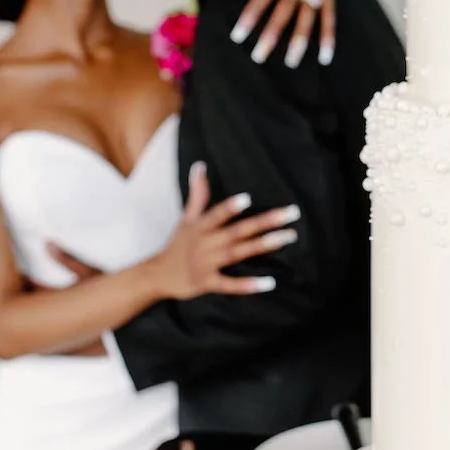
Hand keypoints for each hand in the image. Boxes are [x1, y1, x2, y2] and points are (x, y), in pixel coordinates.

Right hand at [154, 162, 298, 298]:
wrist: (158, 275)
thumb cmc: (178, 243)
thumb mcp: (186, 217)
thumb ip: (198, 193)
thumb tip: (200, 165)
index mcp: (200, 226)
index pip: (216, 214)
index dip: (230, 208)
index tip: (248, 198)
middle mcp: (204, 244)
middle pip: (237, 231)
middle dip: (265, 222)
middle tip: (291, 214)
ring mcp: (206, 264)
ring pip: (238, 253)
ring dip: (263, 245)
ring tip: (287, 238)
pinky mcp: (208, 283)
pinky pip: (230, 285)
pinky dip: (248, 285)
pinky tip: (270, 282)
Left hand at [220, 0, 337, 68]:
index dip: (250, 15)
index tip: (237, 36)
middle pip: (284, 10)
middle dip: (272, 34)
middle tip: (258, 57)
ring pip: (307, 17)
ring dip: (300, 40)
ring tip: (291, 61)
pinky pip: (329, 17)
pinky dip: (328, 36)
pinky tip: (326, 56)